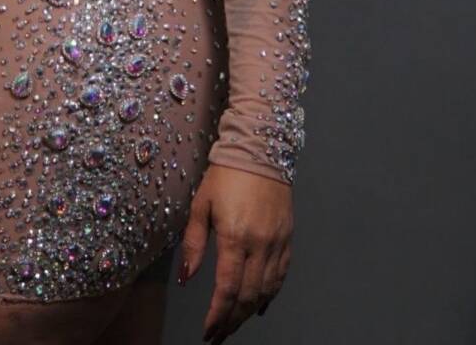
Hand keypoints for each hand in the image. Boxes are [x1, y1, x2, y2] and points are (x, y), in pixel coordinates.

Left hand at [180, 164, 293, 342]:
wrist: (259, 149)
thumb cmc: (224, 174)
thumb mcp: (201, 203)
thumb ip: (194, 243)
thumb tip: (187, 278)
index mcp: (235, 236)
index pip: (227, 289)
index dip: (217, 315)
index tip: (208, 332)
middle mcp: (260, 244)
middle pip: (247, 296)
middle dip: (232, 321)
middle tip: (218, 335)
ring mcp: (277, 242)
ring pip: (266, 290)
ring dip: (249, 313)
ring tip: (233, 324)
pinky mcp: (288, 238)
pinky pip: (281, 276)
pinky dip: (269, 295)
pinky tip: (257, 305)